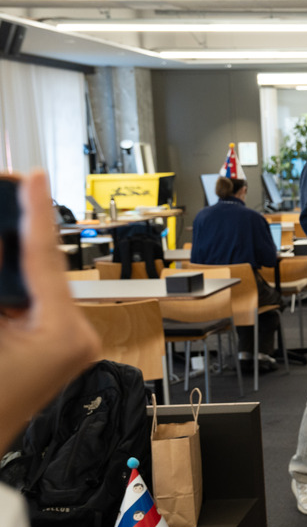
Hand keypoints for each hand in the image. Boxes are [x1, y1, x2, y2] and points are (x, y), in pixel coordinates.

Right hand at [0, 171, 100, 446]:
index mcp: (67, 332)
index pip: (45, 258)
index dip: (35, 213)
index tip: (34, 176)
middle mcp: (78, 335)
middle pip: (38, 268)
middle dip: (13, 237)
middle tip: (9, 193)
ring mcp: (69, 344)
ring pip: (32, 284)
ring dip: (9, 262)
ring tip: (4, 222)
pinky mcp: (53, 350)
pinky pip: (29, 304)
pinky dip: (10, 285)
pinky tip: (2, 256)